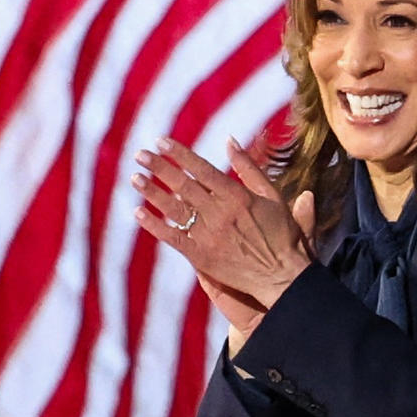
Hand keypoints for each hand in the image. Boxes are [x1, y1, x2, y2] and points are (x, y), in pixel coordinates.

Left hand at [133, 139, 315, 340]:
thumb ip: (249, 167)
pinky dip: (154, 225)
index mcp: (237, 196)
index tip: (161, 141)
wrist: (282, 276)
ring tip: (135, 178)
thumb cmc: (281, 234)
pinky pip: (172, 238)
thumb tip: (229, 140)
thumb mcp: (272, 195)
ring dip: (152, 192)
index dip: (179, 154)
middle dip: (159, 168)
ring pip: (174, 209)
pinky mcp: (201, 257)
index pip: (201, 169)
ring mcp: (208, 235)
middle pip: (183, 185)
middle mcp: (219, 213)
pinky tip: (138, 212)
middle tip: (139, 154)